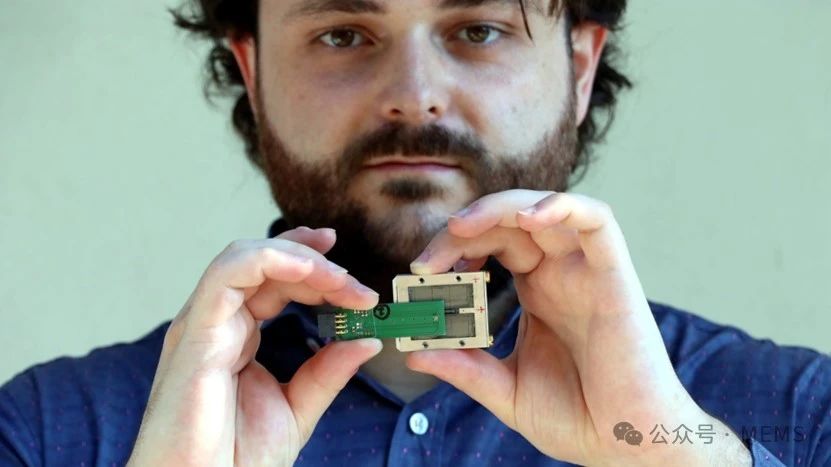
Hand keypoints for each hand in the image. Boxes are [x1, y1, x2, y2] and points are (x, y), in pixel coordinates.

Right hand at [128, 227, 381, 466]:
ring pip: (245, 257)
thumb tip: (367, 341)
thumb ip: (328, 371)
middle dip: (316, 262)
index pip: (270, 277)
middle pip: (263, 262)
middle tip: (359, 287)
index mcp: (235, 335)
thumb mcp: (296, 408)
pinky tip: (308, 271)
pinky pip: (228, 275)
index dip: (309, 262)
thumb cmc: (232, 459)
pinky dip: (270, 260)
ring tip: (342, 281)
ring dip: (300, 258)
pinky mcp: (196, 333)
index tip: (350, 270)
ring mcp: (202, 324)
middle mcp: (215, 323)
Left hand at [406, 190, 749, 465]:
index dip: (455, 247)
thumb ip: (465, 369)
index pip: (491, 245)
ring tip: (461, 228)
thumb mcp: (506, 392)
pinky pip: (597, 222)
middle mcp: (559, 275)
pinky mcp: (615, 277)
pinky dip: (563, 206)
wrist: (629, 447)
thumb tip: (414, 353)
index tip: (422, 271)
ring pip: (546, 209)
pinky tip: (529, 217)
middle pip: (509, 223)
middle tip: (426, 260)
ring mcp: (586, 272)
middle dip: (463, 230)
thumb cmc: (578, 418)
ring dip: (499, 208)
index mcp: (537, 293)